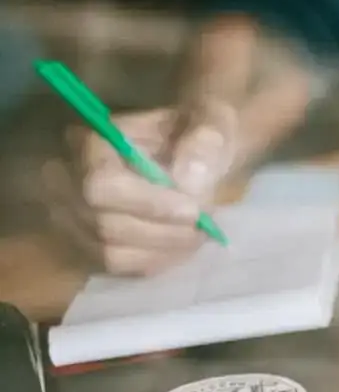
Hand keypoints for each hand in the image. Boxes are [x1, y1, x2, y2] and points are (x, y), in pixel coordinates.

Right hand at [43, 98, 237, 275]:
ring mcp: (73, 215)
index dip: (148, 204)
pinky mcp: (87, 243)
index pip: (102, 184)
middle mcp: (70, 179)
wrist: (199, 153)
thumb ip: (206, 144)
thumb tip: (187, 181)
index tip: (194, 211)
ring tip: (197, 236)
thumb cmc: (202, 134)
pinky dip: (154, 261)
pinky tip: (180, 246)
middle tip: (203, 228)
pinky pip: (115, 267)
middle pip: (102, 224)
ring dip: (160, 250)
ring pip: (108, 252)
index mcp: (97, 141)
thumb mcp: (214, 124)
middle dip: (160, 232)